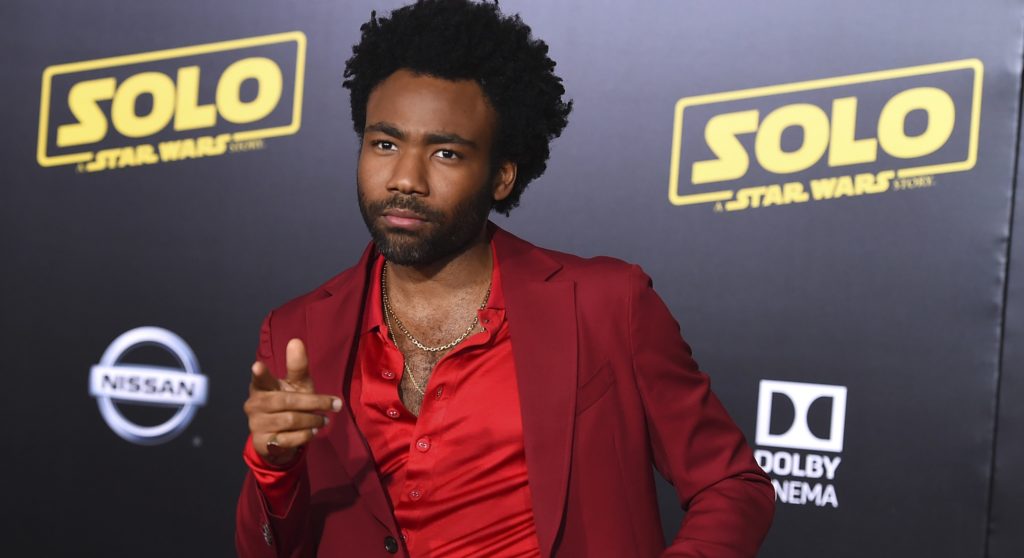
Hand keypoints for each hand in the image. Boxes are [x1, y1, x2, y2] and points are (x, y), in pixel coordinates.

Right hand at [244, 338, 342, 465]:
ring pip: (291, 421)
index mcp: (261, 386)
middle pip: (287, 401)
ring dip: (313, 420)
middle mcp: (255, 404)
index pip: (260, 378)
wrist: (280, 438)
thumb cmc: (290, 402)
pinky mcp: (263, 443)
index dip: (259, 373)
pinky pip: (289, 439)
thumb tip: (296, 341)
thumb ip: (297, 366)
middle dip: (314, 403)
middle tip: (335, 405)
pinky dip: (305, 435)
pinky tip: (313, 431)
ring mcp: (256, 424)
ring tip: (324, 420)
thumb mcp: (297, 384)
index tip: (257, 366)